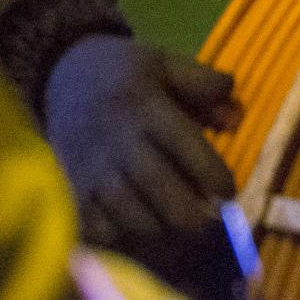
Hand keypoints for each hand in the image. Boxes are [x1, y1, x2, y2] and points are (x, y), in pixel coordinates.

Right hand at [43, 35, 241, 255]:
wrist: (62, 76)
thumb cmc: (126, 72)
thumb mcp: (166, 63)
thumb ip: (205, 85)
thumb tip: (236, 118)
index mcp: (144, 105)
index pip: (182, 143)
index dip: (209, 172)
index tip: (229, 192)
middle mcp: (116, 139)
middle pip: (155, 183)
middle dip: (187, 210)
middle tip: (210, 223)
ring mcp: (90, 167)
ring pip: (126, 209)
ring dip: (159, 227)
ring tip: (179, 231)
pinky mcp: (71, 187)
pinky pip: (94, 225)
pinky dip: (119, 236)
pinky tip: (138, 234)